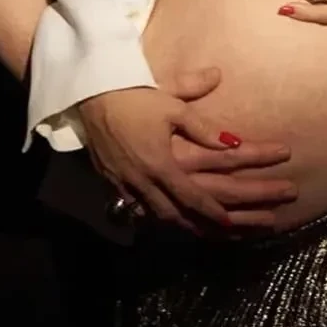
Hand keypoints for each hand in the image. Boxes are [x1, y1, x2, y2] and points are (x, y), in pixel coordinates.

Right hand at [77, 70, 295, 232]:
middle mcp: (141, 180)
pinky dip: (146, 211)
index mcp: (160, 165)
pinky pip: (131, 203)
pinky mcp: (108, 177)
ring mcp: (121, 181)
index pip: (190, 197)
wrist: (92, 94)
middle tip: (211, 232)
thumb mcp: (175, 107)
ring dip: (169, 221)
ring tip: (186, 227)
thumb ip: (205, 128)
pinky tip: (153, 211)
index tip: (227, 223)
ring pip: (149, 212)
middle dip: (192, 225)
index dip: (210, 212)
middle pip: (170, 213)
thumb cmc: (136, 98)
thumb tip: (234, 141)